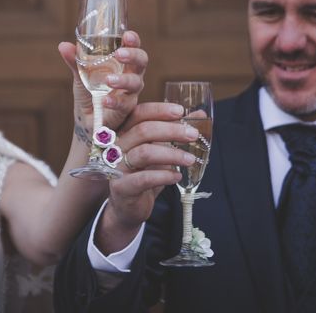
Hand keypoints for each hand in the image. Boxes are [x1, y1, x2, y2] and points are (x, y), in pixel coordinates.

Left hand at [58, 30, 147, 130]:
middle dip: (133, 55)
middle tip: (119, 53)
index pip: (133, 46)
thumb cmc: (89, 92)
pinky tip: (105, 100)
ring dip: (123, 80)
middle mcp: (131, 75)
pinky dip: (115, 101)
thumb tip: (63, 45)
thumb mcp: (80, 75)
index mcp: (122, 62)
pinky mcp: (126, 109)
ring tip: (108, 80)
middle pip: (141, 61)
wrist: (86, 119)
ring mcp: (130, 92)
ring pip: (136, 83)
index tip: (127, 35)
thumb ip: (75, 61)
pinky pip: (125, 104)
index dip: (133, 40)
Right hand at [94, 102, 198, 253]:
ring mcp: (117, 166)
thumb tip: (199, 115)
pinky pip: (144, 178)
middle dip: (171, 130)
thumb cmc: (144, 173)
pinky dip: (164, 176)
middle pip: (143, 130)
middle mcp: (117, 146)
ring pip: (144, 153)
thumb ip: (176, 131)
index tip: (180, 111)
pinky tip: (177, 177)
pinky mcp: (121, 187)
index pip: (139, 113)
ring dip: (171, 154)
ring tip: (190, 159)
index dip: (159, 110)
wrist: (129, 206)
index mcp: (125, 132)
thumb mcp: (160, 149)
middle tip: (193, 135)